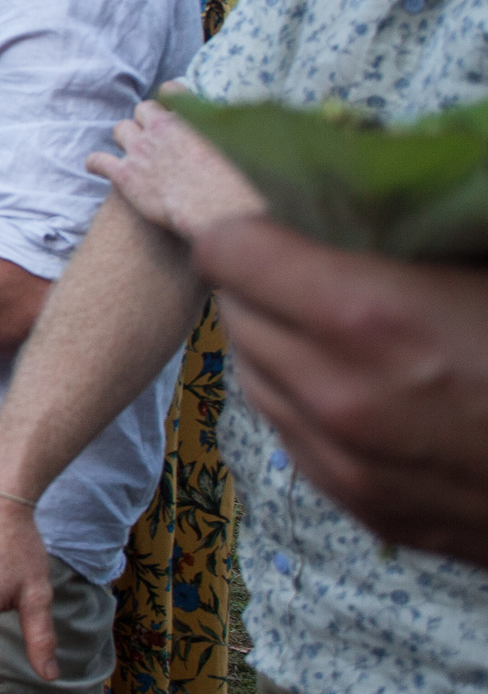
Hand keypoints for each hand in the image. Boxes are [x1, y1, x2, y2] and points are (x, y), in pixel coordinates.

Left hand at [87, 95, 264, 240]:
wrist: (220, 210)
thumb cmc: (242, 181)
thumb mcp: (248, 144)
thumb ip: (243, 127)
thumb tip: (263, 118)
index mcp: (191, 116)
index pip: (172, 91)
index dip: (173, 99)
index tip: (175, 106)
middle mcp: (161, 128)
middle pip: (142, 109)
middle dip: (146, 119)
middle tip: (154, 135)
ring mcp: (140, 151)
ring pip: (120, 129)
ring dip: (125, 137)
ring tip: (132, 150)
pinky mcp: (125, 176)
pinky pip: (98, 161)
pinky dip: (95, 162)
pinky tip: (96, 166)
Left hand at [196, 216, 487, 569]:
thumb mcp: (487, 267)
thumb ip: (424, 225)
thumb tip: (372, 186)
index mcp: (368, 317)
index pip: (232, 250)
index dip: (248, 224)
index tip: (273, 216)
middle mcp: (337, 392)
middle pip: (237, 312)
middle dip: (261, 281)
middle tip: (303, 263)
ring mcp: (344, 460)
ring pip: (253, 377)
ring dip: (275, 342)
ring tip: (324, 322)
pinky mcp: (364, 507)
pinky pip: (288, 434)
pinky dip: (301, 400)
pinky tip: (349, 383)